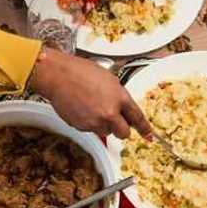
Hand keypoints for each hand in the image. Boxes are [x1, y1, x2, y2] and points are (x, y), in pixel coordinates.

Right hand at [30, 49, 149, 138]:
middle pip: (123, 133)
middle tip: (115, 122)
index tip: (149, 135)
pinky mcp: (82, 126)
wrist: (58, 76)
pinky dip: (88, 122)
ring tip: (91, 107)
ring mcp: (95, 121)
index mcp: (120, 97)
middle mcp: (109, 112)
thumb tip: (120, 106)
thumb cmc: (79, 71)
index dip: (144, 128)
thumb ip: (118, 95)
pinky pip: (90, 129)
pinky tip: (82, 108)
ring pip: (105, 132)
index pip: (137, 117)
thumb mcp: (108, 78)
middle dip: (121, 129)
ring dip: (102, 124)